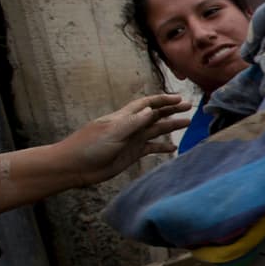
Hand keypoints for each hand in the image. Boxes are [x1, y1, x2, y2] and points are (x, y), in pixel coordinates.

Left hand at [58, 94, 191, 186]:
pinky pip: (151, 148)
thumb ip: (134, 122)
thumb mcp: (113, 132)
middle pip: (155, 115)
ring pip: (156, 130)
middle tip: (189, 107)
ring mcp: (132, 140)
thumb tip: (152, 110)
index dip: (163, 100)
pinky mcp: (131, 154)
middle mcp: (131, 126)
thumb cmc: (89, 146)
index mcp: (125, 117)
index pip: (148, 104)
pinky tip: (173, 148)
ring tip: (188, 123)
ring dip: (171, 126)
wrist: (75, 167)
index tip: (179, 98)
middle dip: (171, 110)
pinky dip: (162, 147)